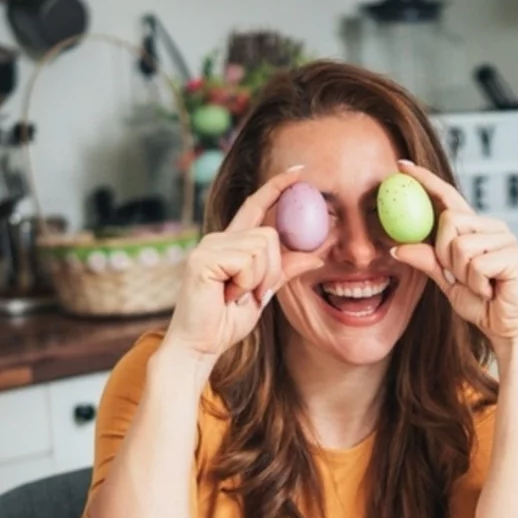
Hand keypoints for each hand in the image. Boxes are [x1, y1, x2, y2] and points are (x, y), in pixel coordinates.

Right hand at [161, 167, 327, 359]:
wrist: (200, 346)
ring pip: (262, 247)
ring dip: (259, 279)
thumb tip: (317, 255)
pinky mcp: (203, 259)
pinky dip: (246, 283)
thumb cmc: (225, 321)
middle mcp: (218, 238)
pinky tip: (227, 295)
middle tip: (252, 294)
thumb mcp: (263, 292)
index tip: (300, 172)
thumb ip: (285, 270)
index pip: (256, 205)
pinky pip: (247, 261)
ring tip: (237, 296)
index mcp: (231, 242)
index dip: (278, 187)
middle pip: (270, 235)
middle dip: (271, 270)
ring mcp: (209, 246)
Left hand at [387, 160, 517, 360]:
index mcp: (476, 228)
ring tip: (479, 285)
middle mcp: (493, 227)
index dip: (426, 180)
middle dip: (445, 253)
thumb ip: (427, 261)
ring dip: (462, 274)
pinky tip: (490, 290)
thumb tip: (397, 246)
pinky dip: (477, 283)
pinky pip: (477, 264)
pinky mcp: (516, 255)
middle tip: (459, 276)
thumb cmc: (482, 304)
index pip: (447, 198)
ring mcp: (506, 239)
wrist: (507, 329)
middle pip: (450, 220)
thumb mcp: (447, 281)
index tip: (402, 166)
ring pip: (461, 245)